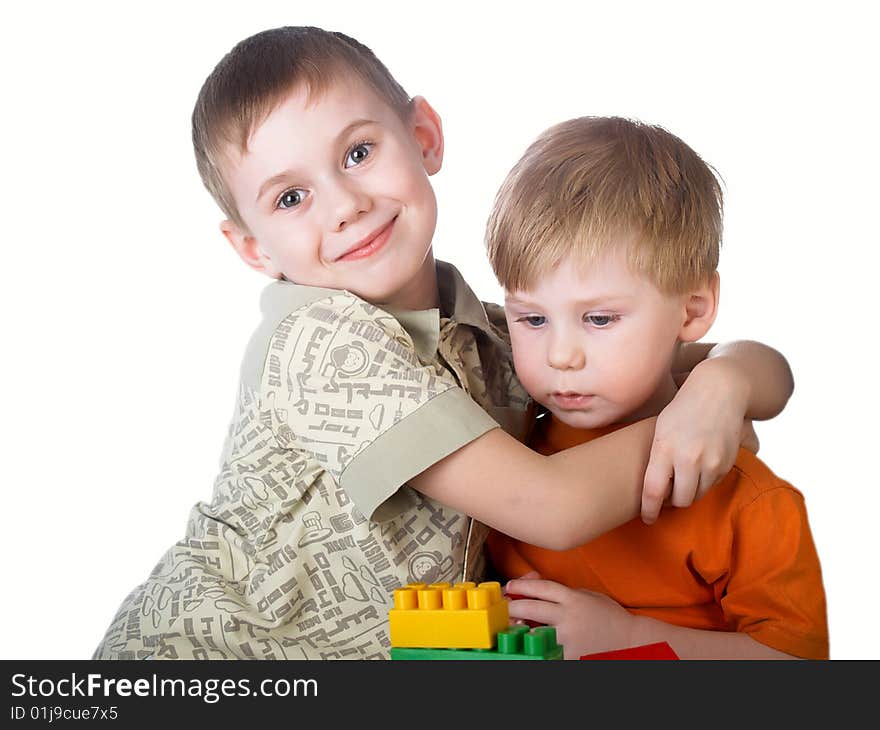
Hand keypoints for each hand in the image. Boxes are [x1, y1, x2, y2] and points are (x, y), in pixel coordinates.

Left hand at [504, 575, 637, 658]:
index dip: (522, 585)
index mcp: (574, 599)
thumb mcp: (587, 596)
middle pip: (532, 608)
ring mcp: (569, 639)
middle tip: (504, 607)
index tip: (509, 586)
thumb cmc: (608, 617)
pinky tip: (530, 645)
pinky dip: (537, 647)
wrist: (631, 642)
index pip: (542, 588)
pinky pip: (548, 650)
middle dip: (513, 606)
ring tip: (512, 627)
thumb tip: (532, 580)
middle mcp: (570, 618)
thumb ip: (563, 591)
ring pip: (535, 632)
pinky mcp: (571, 657)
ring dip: (520, 629)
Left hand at [642, 357, 749, 522]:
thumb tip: (654, 492)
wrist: (719, 391)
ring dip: (689, 491)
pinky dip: (704, 481)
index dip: (649, 510)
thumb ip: (657, 459)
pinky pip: (713, 484)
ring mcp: (712, 462)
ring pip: (698, 495)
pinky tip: (700, 464)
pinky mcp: (728, 463)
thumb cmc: (682, 410)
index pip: (653, 491)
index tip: (647, 518)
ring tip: (683, 475)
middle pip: (680, 500)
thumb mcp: (660, 430)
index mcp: (665, 449)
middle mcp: (689, 458)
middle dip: (672, 502)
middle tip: (667, 494)